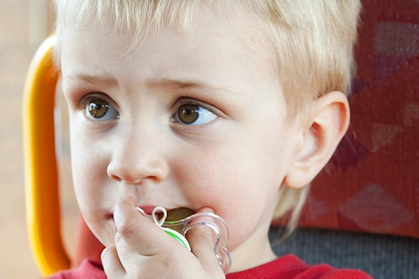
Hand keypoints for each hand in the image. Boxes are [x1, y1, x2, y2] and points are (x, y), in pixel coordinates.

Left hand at [101, 197, 225, 278]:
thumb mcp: (211, 273)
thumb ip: (202, 241)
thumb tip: (204, 215)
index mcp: (162, 259)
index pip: (128, 224)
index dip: (125, 207)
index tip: (128, 199)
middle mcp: (136, 274)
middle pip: (119, 238)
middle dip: (130, 228)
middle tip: (150, 230)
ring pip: (111, 258)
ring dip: (123, 249)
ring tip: (146, 253)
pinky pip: (115, 278)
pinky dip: (123, 269)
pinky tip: (145, 275)